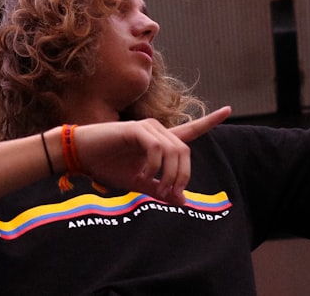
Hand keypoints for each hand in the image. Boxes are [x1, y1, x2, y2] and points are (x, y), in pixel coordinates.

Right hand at [71, 106, 231, 205]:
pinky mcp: (135, 129)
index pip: (190, 130)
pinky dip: (153, 165)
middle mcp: (155, 130)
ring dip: (169, 174)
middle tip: (169, 195)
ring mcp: (146, 128)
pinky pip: (156, 147)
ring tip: (156, 189)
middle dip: (182, 175)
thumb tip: (182, 201)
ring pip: (173, 150)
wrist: (81, 155)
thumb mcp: (137, 183)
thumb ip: (159, 189)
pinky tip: (142, 176)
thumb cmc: (106, 166)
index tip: (229, 109)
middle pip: (185, 150)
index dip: (210, 121)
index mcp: (159, 141)